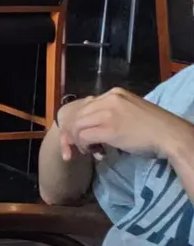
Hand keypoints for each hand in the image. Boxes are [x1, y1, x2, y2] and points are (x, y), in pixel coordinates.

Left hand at [60, 87, 190, 159]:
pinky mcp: (109, 128)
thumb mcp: (129, 111)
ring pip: (77, 125)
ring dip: (79, 140)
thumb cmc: (153, 127)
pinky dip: (85, 146)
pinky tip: (96, 152)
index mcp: (114, 93)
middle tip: (82, 146)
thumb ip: (111, 112)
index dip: (79, 122)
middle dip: (74, 132)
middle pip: (77, 114)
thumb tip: (92, 123)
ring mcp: (108, 113)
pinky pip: (84, 136)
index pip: (84, 105)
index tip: (82, 135)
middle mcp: (108, 99)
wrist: (170, 135)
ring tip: (90, 150)